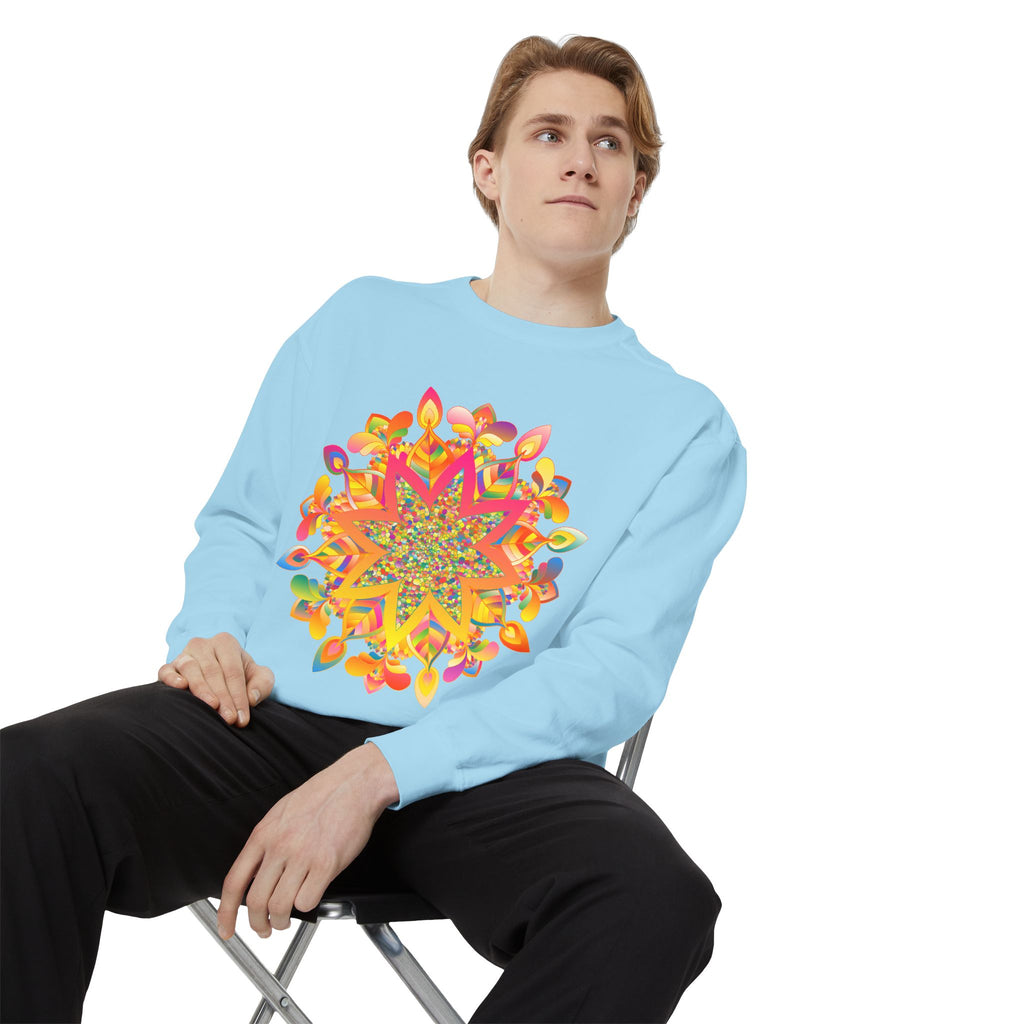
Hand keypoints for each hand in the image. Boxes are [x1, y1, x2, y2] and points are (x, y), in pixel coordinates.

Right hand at [158, 632, 273, 726]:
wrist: (220, 676)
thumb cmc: (242, 677)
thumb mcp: (259, 678)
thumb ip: (262, 684)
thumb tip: (251, 698)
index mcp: (226, 643)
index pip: (233, 671)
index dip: (239, 695)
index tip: (242, 718)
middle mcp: (203, 645)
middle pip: (214, 672)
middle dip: (223, 697)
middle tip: (229, 719)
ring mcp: (184, 655)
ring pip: (191, 670)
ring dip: (202, 690)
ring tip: (212, 707)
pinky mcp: (169, 667)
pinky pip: (166, 670)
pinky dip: (171, 678)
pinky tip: (181, 687)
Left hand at [216, 742, 399, 939]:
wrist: (354, 783)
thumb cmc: (322, 795)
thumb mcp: (281, 813)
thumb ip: (267, 842)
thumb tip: (256, 871)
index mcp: (264, 834)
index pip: (234, 882)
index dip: (226, 912)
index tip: (227, 928)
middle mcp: (279, 846)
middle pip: (255, 901)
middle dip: (257, 924)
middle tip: (264, 928)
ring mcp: (303, 856)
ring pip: (280, 907)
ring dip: (281, 921)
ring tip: (286, 920)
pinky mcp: (326, 864)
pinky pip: (307, 901)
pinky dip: (307, 906)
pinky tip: (310, 897)